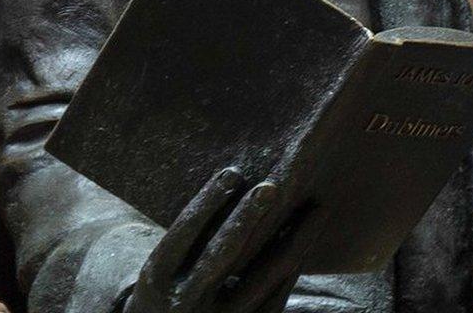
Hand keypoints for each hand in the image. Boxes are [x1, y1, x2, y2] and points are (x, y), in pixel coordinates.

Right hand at [126, 168, 321, 312]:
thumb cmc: (169, 294)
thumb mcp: (161, 272)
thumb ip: (189, 242)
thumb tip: (233, 185)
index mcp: (157, 280)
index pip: (183, 233)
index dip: (207, 202)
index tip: (232, 172)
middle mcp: (186, 301)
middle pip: (222, 253)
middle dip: (247, 217)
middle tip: (271, 186)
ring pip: (262, 276)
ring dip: (292, 240)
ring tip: (315, 208)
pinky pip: (276, 296)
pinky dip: (292, 267)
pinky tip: (306, 241)